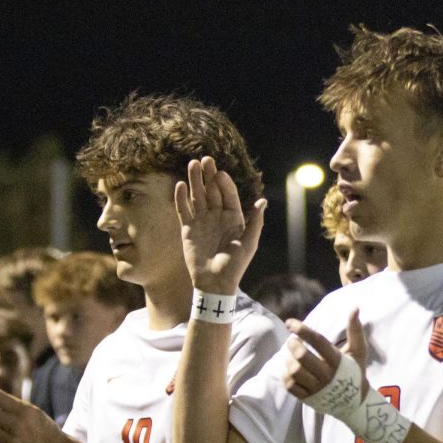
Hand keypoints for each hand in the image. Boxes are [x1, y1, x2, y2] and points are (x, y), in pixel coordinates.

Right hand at [174, 157, 265, 294]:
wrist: (215, 283)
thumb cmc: (235, 265)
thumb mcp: (249, 243)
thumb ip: (255, 222)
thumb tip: (263, 201)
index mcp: (234, 218)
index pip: (228, 195)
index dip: (224, 183)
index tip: (220, 173)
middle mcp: (217, 216)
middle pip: (212, 191)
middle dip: (208, 176)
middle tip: (205, 159)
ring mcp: (202, 221)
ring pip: (197, 197)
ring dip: (194, 181)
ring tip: (192, 165)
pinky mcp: (188, 229)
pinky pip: (184, 210)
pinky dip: (181, 198)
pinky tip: (179, 185)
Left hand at [283, 310, 368, 401]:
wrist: (354, 402)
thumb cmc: (354, 371)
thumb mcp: (358, 351)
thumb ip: (355, 330)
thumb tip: (355, 308)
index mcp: (338, 361)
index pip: (318, 341)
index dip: (302, 329)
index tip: (289, 322)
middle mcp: (327, 375)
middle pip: (302, 357)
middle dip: (293, 345)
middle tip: (292, 341)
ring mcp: (317, 388)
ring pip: (294, 371)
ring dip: (288, 359)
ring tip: (291, 355)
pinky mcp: (308, 398)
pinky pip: (290, 386)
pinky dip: (286, 375)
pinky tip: (290, 369)